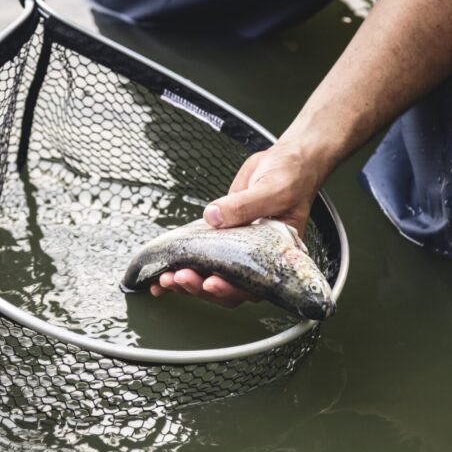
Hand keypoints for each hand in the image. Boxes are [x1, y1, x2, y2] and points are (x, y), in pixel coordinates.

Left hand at [150, 141, 328, 305]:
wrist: (285, 162)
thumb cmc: (291, 177)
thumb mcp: (272, 189)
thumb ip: (245, 205)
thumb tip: (213, 216)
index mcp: (276, 255)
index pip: (253, 284)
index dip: (230, 289)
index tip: (210, 283)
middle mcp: (256, 258)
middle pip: (227, 286)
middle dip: (200, 286)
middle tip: (179, 277)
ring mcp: (236, 250)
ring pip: (210, 277)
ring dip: (187, 282)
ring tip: (165, 278)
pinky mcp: (220, 238)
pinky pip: (200, 256)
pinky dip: (180, 266)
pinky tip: (161, 274)